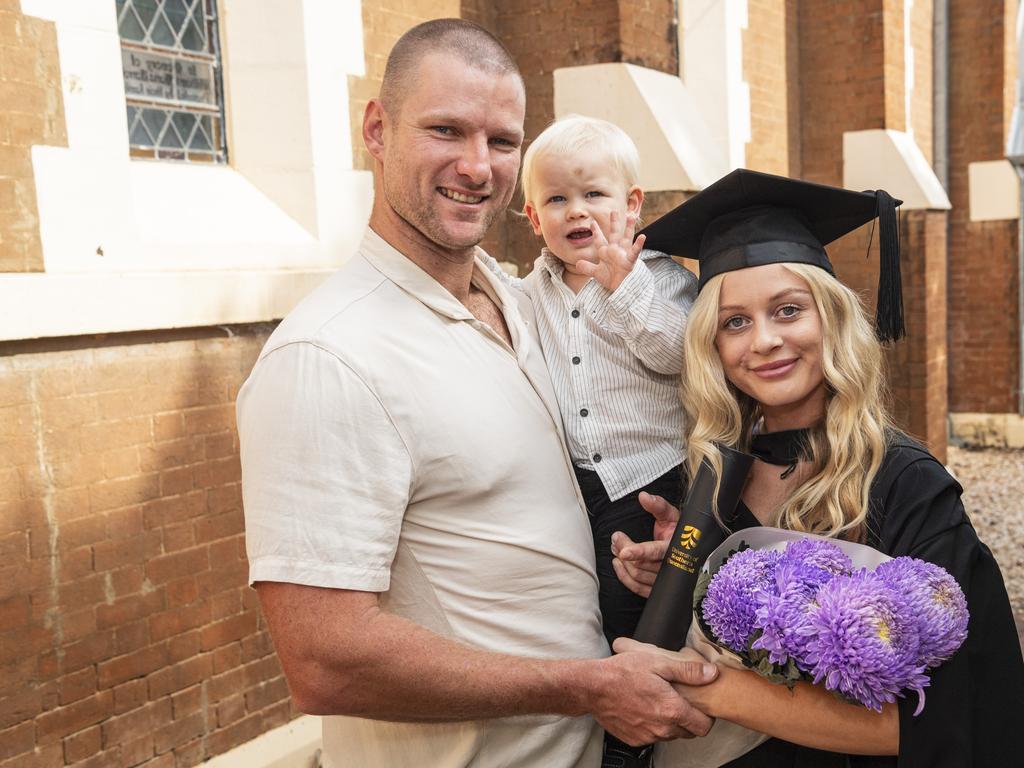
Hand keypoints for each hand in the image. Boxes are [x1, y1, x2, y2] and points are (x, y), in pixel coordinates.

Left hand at [574, 211, 644, 292]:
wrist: (620, 289)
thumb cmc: (610, 279)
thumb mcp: (596, 273)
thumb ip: (587, 267)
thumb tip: (577, 264)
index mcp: (606, 252)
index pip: (600, 239)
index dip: (596, 231)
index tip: (592, 222)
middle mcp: (615, 250)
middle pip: (614, 234)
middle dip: (613, 223)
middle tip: (613, 211)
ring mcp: (623, 254)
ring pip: (626, 238)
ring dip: (629, 228)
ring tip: (631, 217)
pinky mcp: (629, 261)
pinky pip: (635, 251)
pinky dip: (638, 244)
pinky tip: (643, 236)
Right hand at [589, 643, 717, 745]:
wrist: (593, 688)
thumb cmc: (623, 672)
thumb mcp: (658, 663)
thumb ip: (688, 671)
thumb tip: (712, 673)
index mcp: (672, 710)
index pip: (704, 727)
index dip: (706, 716)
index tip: (699, 705)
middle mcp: (662, 729)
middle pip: (689, 732)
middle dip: (689, 719)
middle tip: (678, 700)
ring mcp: (648, 736)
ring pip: (671, 735)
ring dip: (670, 723)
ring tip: (658, 702)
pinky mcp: (635, 740)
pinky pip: (653, 737)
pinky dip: (653, 726)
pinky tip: (644, 709)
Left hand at [611, 493, 679, 597]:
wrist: (687, 549)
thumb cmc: (678, 531)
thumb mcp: (671, 515)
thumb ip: (658, 505)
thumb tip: (643, 496)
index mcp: (676, 548)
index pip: (656, 552)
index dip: (639, 552)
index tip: (624, 551)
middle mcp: (671, 567)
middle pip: (640, 564)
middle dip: (624, 549)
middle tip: (616, 538)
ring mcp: (664, 580)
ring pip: (637, 575)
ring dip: (622, 562)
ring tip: (616, 547)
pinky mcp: (657, 589)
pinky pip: (637, 588)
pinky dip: (624, 576)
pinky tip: (618, 564)